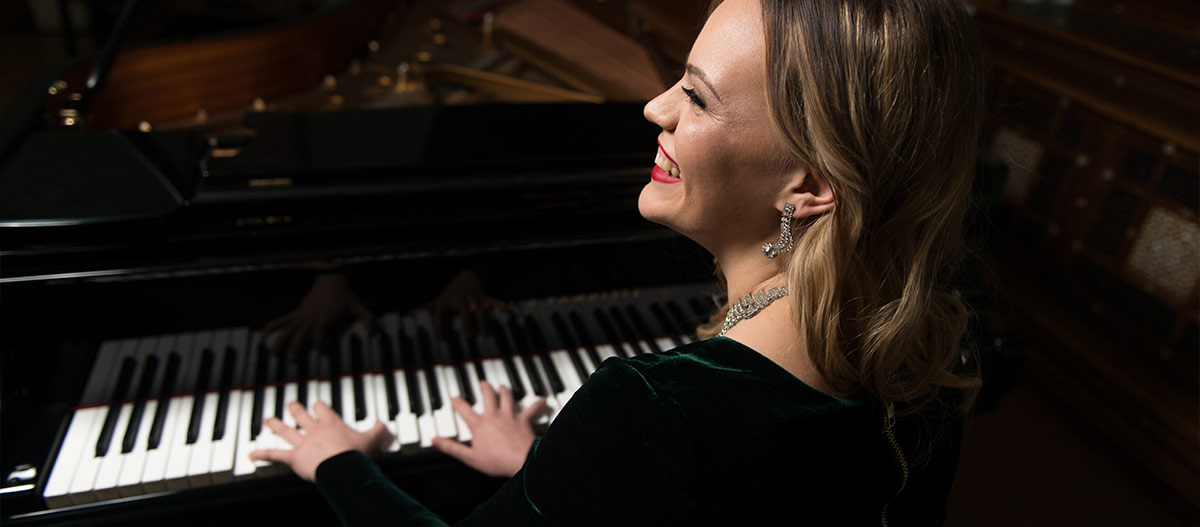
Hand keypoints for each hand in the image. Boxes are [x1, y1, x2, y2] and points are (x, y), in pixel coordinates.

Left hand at [249, 401, 390, 481]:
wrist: (343, 466)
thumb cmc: (356, 454)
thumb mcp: (371, 439)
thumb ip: (377, 430)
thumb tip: (384, 424)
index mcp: (332, 424)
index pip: (322, 409)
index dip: (318, 406)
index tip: (317, 404)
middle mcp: (315, 430)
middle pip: (302, 416)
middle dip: (295, 410)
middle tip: (291, 405)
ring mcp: (303, 443)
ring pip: (286, 431)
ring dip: (276, 425)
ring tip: (268, 420)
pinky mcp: (294, 457)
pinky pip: (276, 455)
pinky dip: (262, 454)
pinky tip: (251, 454)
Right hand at [263, 273, 373, 357]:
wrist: (331, 278)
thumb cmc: (345, 295)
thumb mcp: (358, 306)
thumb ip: (366, 319)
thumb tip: (372, 333)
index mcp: (324, 319)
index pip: (319, 336)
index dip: (320, 346)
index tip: (324, 355)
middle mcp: (310, 319)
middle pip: (299, 336)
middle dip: (295, 348)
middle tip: (294, 361)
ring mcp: (301, 316)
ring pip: (286, 330)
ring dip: (279, 341)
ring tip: (273, 353)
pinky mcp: (296, 312)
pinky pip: (280, 320)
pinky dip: (270, 326)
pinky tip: (262, 335)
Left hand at [427, 270, 502, 337]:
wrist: (465, 277)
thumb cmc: (450, 295)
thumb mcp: (438, 301)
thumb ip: (426, 308)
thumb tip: (409, 312)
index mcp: (445, 302)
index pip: (439, 315)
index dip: (439, 327)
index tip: (441, 341)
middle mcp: (458, 299)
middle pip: (462, 309)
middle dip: (466, 322)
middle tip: (470, 336)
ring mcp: (472, 297)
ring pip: (478, 307)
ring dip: (482, 320)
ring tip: (485, 334)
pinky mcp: (483, 296)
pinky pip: (492, 301)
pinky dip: (500, 306)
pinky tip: (508, 312)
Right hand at [432, 382, 546, 477]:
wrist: (520, 461)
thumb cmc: (496, 461)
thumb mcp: (469, 457)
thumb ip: (451, 448)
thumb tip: (435, 441)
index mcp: (479, 425)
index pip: (463, 409)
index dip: (457, 402)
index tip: (454, 398)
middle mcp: (494, 416)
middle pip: (488, 396)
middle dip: (484, 387)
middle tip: (483, 383)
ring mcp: (509, 416)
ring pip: (507, 397)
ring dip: (505, 390)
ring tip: (503, 386)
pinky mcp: (523, 420)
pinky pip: (532, 409)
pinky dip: (537, 404)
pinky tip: (542, 400)